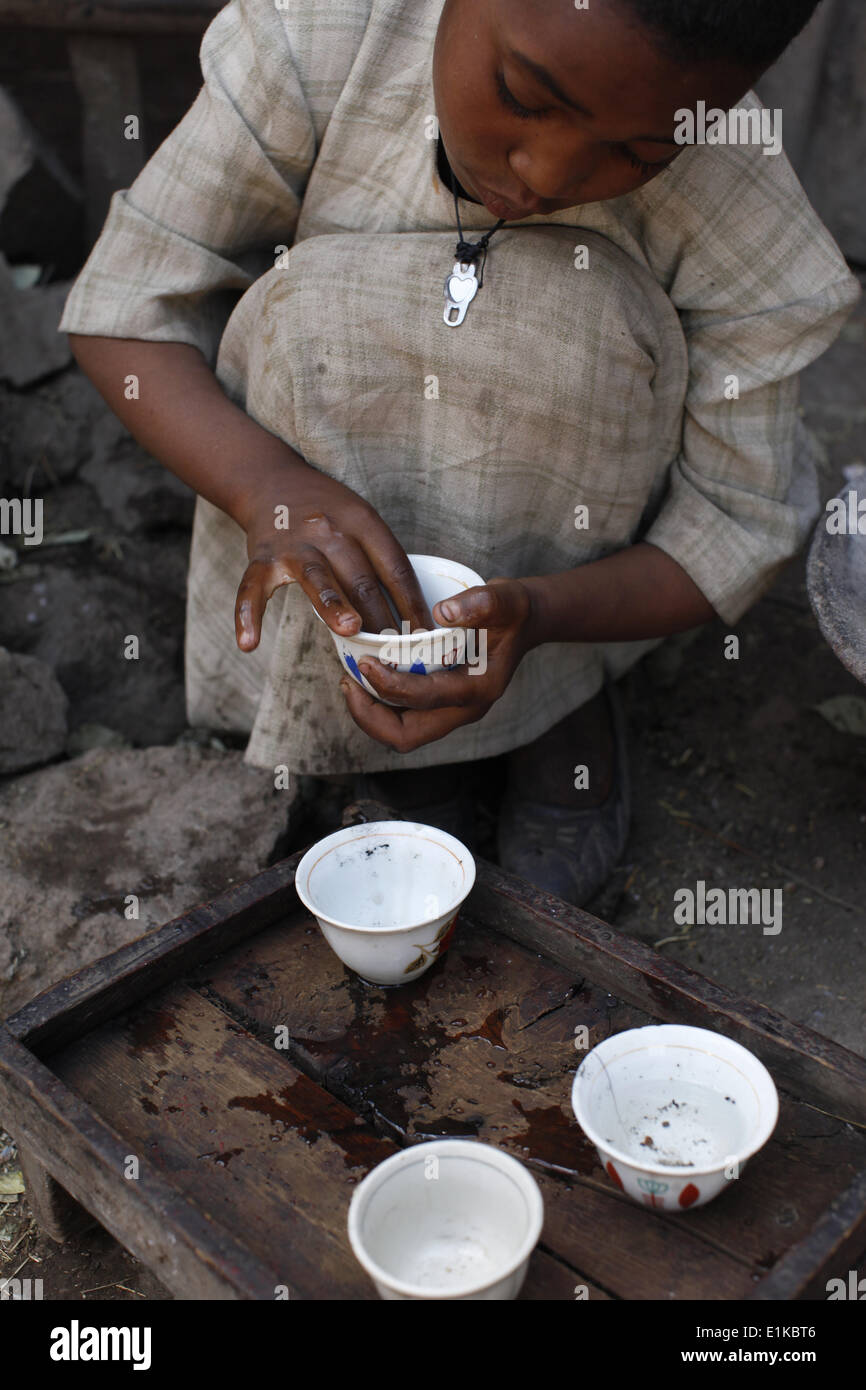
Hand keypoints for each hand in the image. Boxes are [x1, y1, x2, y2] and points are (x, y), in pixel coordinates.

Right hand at [233, 464, 434, 650]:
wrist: (271, 480)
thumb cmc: (328, 511)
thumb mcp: (361, 520)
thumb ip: (379, 560)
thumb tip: (411, 615)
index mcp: (363, 523)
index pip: (395, 566)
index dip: (413, 602)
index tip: (427, 634)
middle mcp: (331, 530)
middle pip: (362, 579)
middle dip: (382, 617)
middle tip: (397, 651)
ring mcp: (295, 545)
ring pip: (318, 578)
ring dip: (334, 605)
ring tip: (350, 630)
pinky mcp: (262, 557)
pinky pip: (253, 589)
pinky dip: (247, 615)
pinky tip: (249, 643)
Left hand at [339, 577, 535, 751]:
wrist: (524, 623)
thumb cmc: (512, 611)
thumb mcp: (505, 598)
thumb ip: (480, 603)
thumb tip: (442, 612)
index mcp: (478, 689)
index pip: (426, 699)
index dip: (390, 686)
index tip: (365, 662)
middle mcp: (464, 710)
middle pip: (407, 736)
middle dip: (371, 716)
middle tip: (348, 683)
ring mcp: (451, 712)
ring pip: (401, 734)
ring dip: (371, 715)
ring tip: (351, 682)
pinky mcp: (440, 706)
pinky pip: (403, 720)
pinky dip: (379, 706)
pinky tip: (365, 678)